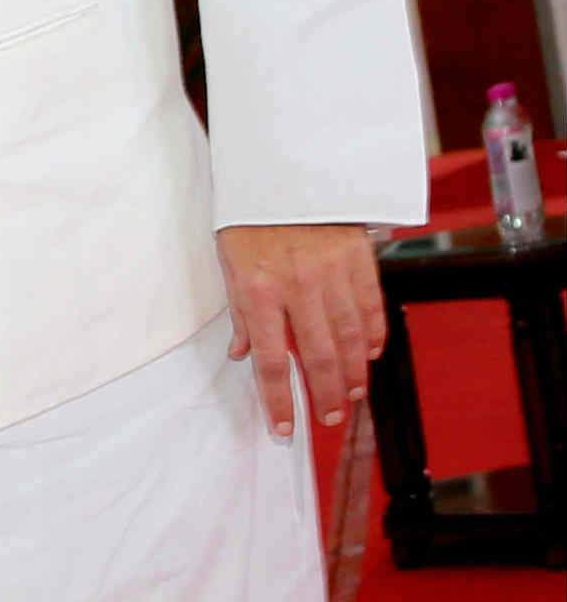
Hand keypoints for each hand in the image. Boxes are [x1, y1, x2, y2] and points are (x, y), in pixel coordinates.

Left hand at [217, 222, 383, 438]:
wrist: (283, 172)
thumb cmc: (250, 221)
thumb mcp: (230, 266)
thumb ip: (242, 315)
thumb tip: (245, 356)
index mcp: (258, 291)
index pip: (271, 362)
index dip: (280, 400)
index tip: (286, 428)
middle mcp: (298, 286)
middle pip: (318, 356)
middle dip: (324, 395)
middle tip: (329, 418)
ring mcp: (332, 272)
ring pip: (350, 337)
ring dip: (352, 372)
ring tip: (350, 394)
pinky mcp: (358, 258)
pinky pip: (371, 307)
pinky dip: (372, 336)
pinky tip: (369, 355)